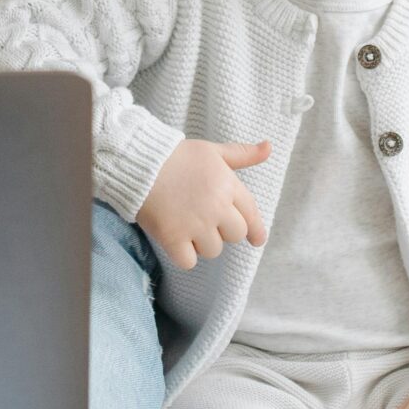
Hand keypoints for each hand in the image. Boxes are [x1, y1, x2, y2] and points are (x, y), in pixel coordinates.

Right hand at [136, 138, 269, 267]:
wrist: (139, 163)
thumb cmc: (176, 155)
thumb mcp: (212, 151)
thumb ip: (242, 154)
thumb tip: (269, 147)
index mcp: (227, 185)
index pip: (251, 214)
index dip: (256, 230)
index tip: (257, 240)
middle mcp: (216, 207)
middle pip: (235, 235)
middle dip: (223, 230)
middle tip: (204, 219)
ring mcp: (195, 224)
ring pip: (213, 250)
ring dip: (202, 243)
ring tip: (186, 224)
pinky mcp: (173, 238)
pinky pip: (189, 261)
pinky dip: (183, 255)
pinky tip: (176, 241)